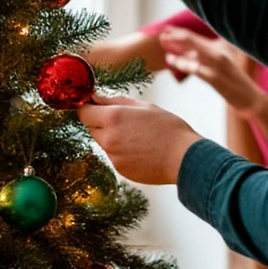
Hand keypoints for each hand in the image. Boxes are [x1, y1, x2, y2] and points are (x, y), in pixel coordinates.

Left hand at [77, 94, 202, 184]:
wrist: (184, 158)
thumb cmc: (168, 128)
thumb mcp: (144, 106)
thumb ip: (116, 101)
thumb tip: (96, 98)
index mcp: (113, 118)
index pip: (83, 112)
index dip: (88, 108)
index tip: (95, 106)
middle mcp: (108, 138)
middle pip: (91, 127)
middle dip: (101, 122)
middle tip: (124, 120)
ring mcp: (113, 156)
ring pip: (103, 142)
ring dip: (112, 137)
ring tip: (138, 136)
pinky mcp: (119, 169)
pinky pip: (114, 155)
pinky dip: (122, 151)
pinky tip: (141, 149)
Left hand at [159, 27, 265, 115]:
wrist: (251, 99)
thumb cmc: (233, 82)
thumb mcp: (220, 65)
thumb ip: (205, 58)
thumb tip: (187, 54)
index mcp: (220, 48)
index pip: (196, 37)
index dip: (180, 32)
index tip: (166, 29)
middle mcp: (219, 53)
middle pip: (193, 40)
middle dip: (176, 36)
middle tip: (161, 34)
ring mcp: (218, 65)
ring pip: (195, 51)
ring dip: (177, 47)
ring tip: (164, 44)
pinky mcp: (216, 78)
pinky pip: (198, 69)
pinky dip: (185, 63)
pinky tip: (174, 61)